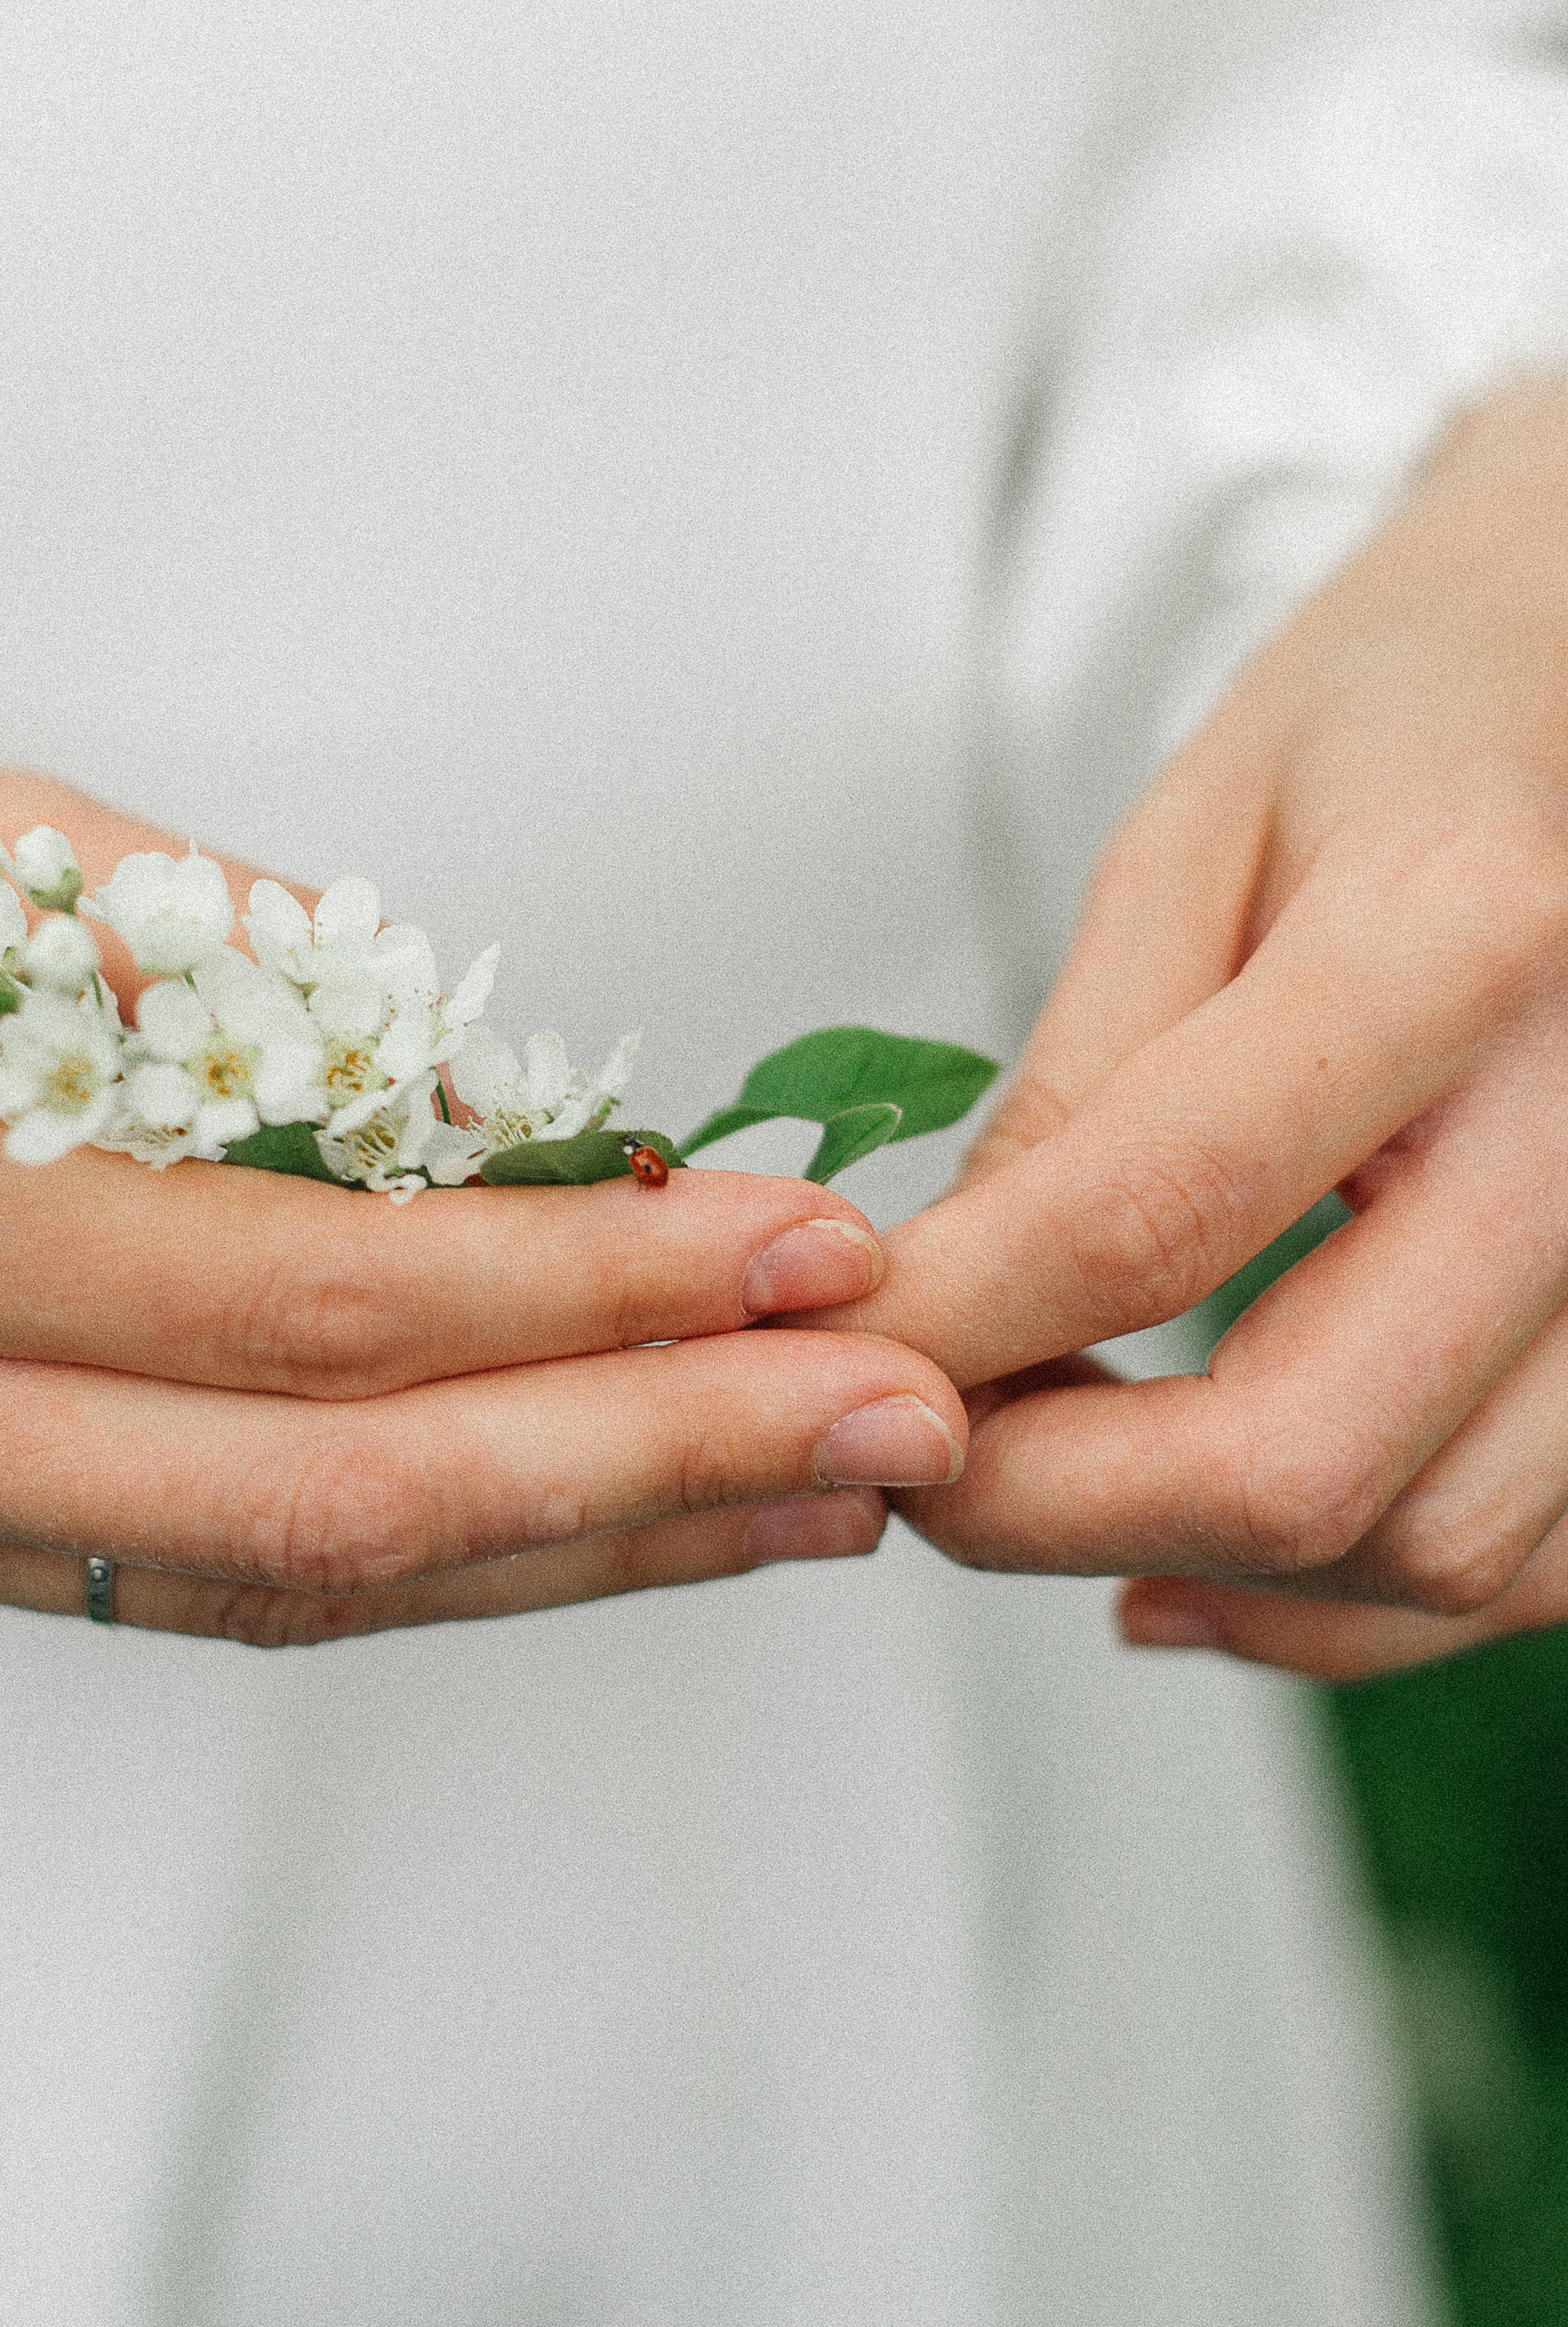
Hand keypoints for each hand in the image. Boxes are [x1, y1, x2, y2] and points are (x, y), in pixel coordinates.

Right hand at [0, 747, 965, 1642]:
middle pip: (333, 1486)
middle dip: (647, 1457)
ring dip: (577, 1540)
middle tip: (892, 1423)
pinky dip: (425, 1549)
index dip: (590, 1292)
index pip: (313, 1295)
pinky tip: (595, 1508)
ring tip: (803, 1492)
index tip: (804, 1251)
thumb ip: (241, 998)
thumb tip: (505, 1130)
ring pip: (287, 1578)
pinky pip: (198, 1578)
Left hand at [804, 375, 1567, 1680]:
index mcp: (1458, 935)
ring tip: (1045, 1487)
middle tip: (914, 1457)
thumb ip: (1080, 1087)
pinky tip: (1196, 1564)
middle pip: (1309, 1450)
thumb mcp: (1199, 835)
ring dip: (1194, 1565)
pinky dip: (1345, 1605)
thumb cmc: (1419, 720)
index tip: (829, 1344)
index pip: (1155, 1216)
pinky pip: (1534, 1567)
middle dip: (1056, 1507)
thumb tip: (934, 1307)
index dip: (954, 1327)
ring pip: (1431, 1548)